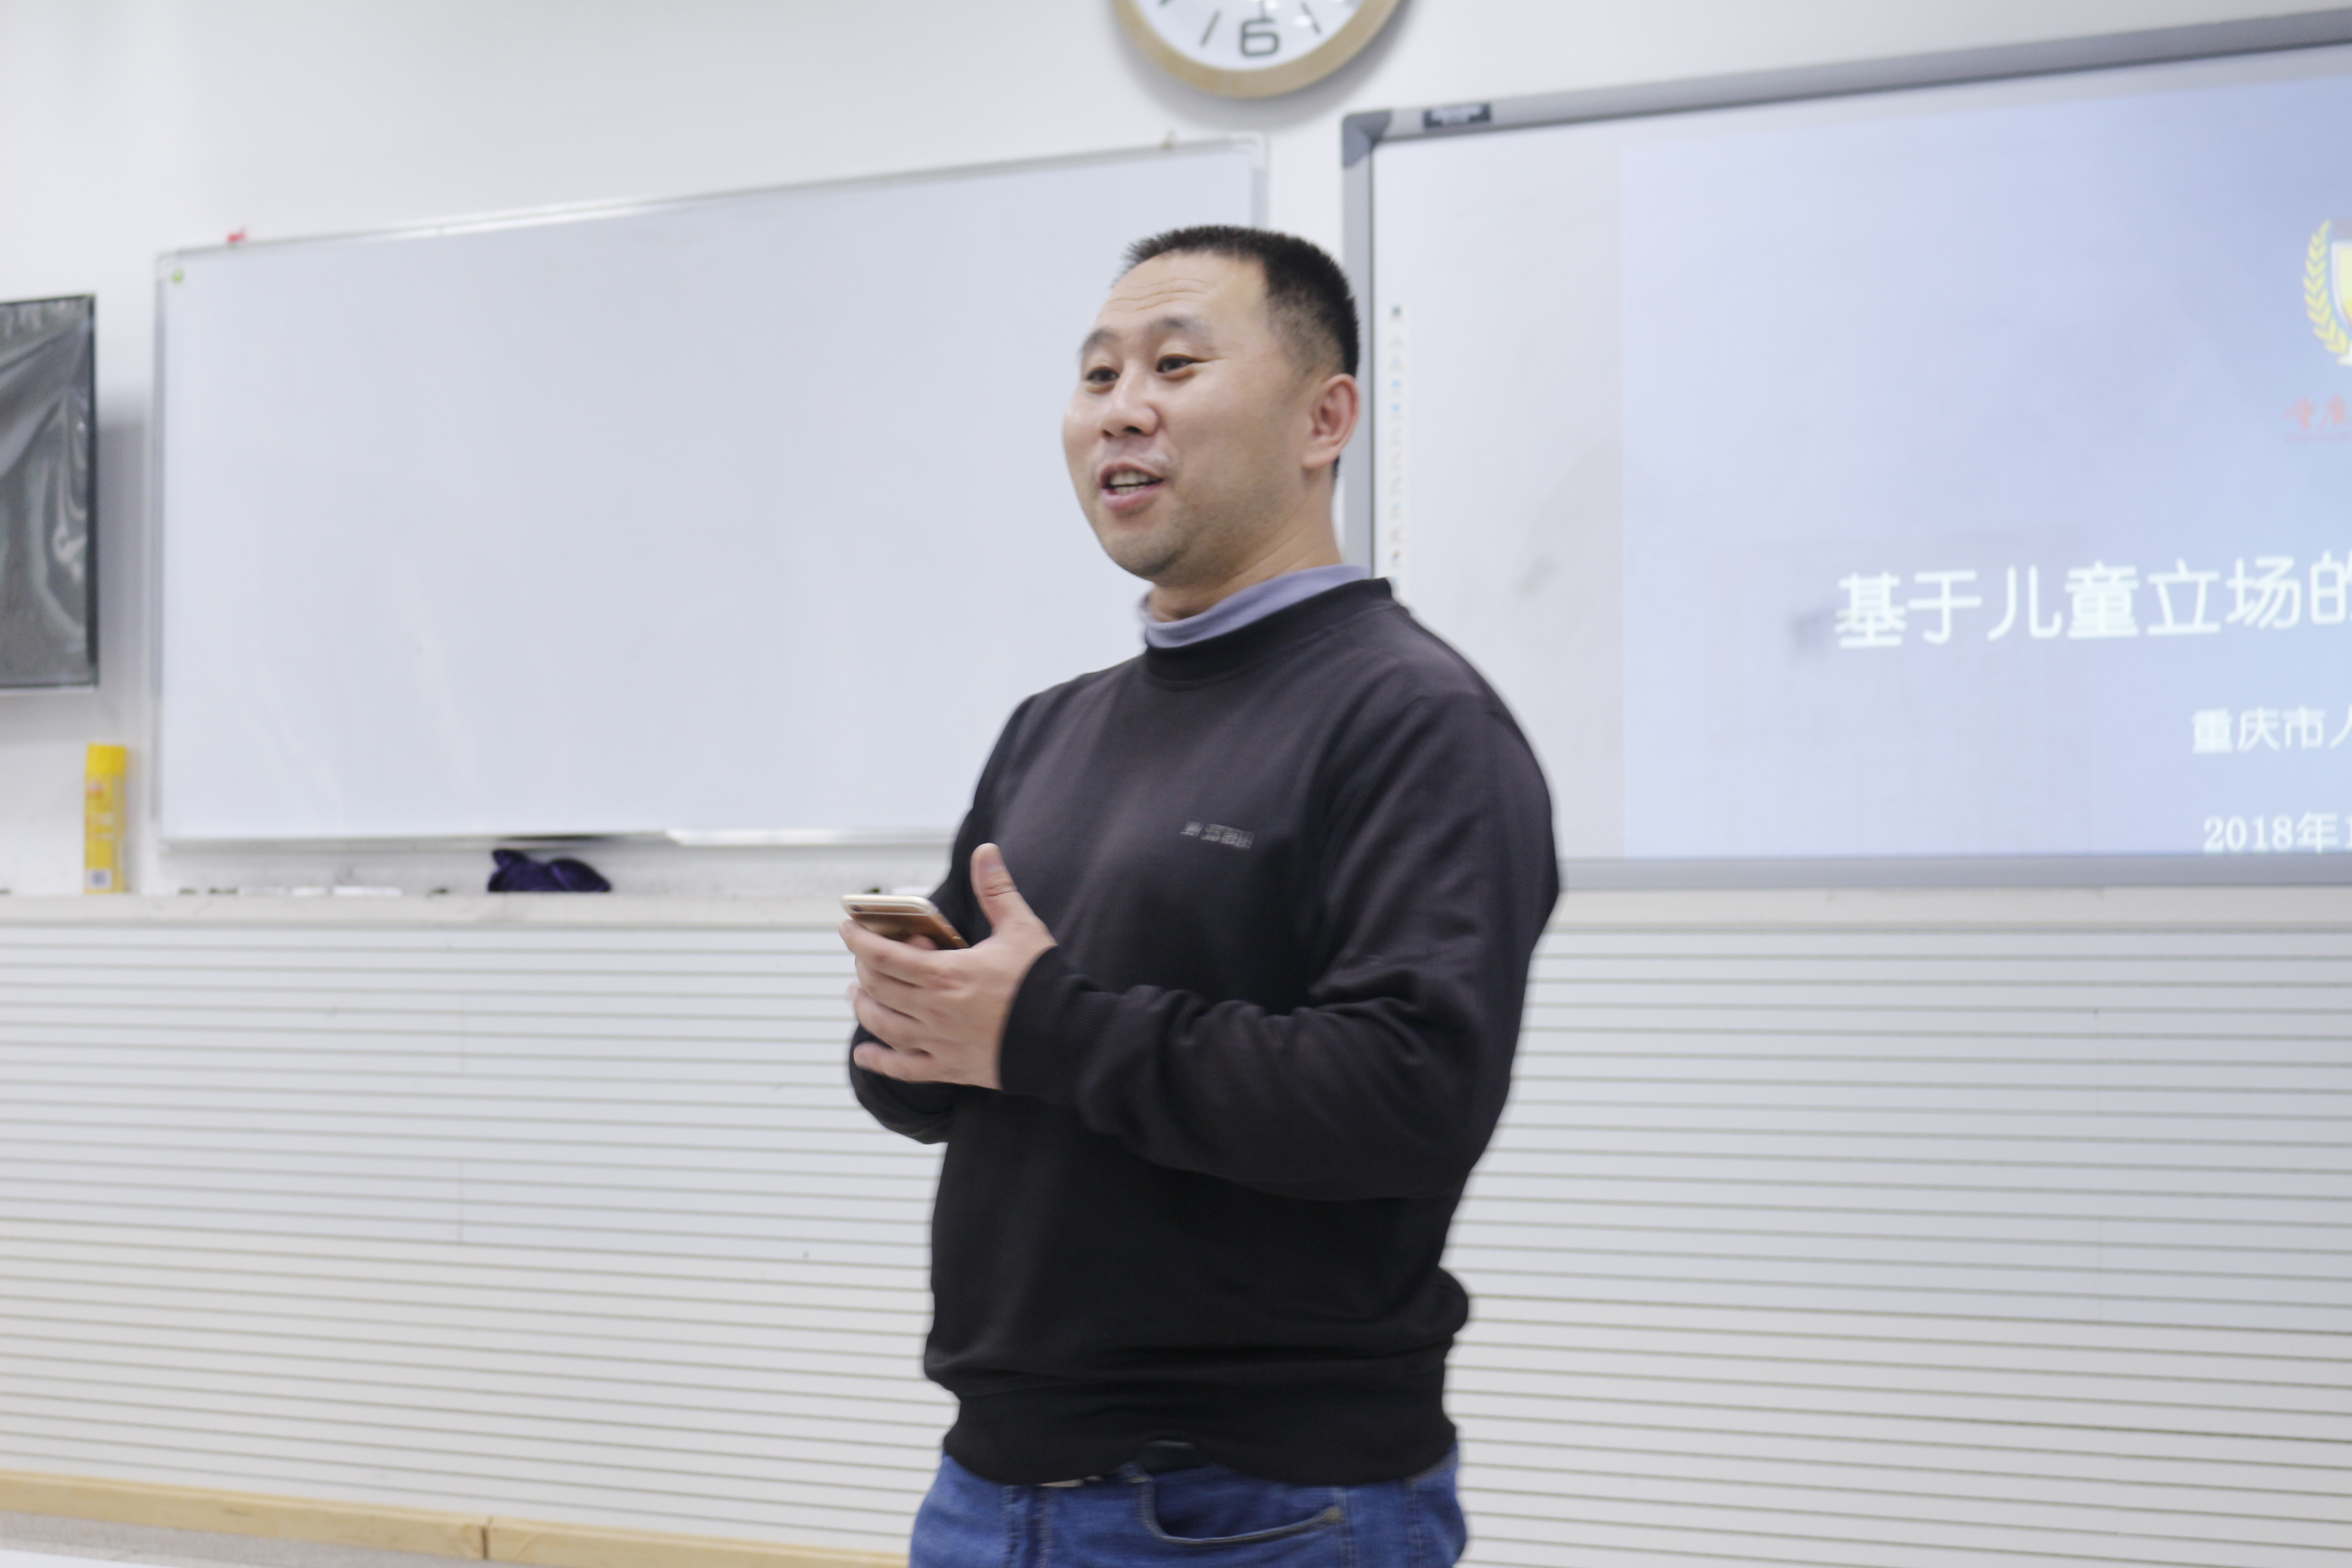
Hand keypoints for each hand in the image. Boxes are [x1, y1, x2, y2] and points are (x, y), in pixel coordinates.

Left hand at [844, 843, 1055, 1089]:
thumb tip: (985, 851)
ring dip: (863, 1007)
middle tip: (861, 958)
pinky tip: (862, 1055)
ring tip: (856, 994)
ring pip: (883, 1026)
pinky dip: (878, 1061)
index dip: (860, 940)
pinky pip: (903, 1068)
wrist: (1068, 1038)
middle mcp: (935, 1010)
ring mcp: (940, 1042)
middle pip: (878, 988)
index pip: (885, 955)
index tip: (847, 928)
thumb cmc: (1045, 982)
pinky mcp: (950, 1067)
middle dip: (863, 969)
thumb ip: (997, 890)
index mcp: (947, 974)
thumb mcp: (1021, 929)